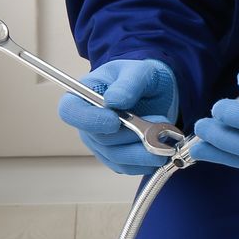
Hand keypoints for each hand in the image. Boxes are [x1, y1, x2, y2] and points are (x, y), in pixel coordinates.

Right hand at [58, 58, 178, 175]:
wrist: (155, 92)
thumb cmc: (140, 78)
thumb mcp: (139, 71)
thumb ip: (128, 83)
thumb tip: (114, 100)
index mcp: (83, 96)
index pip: (71, 112)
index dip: (90, 120)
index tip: (114, 121)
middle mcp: (87, 124)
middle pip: (100, 139)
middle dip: (132, 134)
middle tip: (160, 122)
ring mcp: (100, 144)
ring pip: (116, 157)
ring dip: (144, 152)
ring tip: (167, 139)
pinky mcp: (116, 159)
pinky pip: (128, 167)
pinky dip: (147, 162)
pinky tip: (162, 150)